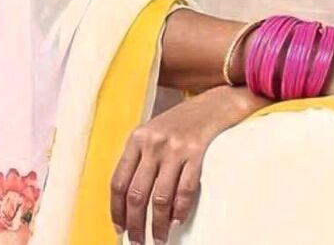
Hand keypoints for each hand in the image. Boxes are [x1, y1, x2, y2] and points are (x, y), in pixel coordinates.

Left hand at [110, 84, 270, 243]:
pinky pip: (185, 189)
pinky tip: (178, 219)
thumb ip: (140, 157)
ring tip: (160, 238)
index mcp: (138, 138)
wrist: (215, 102)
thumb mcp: (154, 131)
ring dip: (158, 224)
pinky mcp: (196, 151)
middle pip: (137, 194)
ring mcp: (175, 147)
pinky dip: (180, 209)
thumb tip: (129, 200)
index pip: (119, 181)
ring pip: (160, 197)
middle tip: (139, 242)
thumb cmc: (183, 120)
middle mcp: (153, 142)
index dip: (117, 210)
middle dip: (136, 224)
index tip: (119, 228)